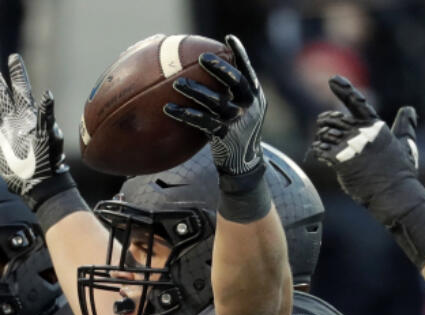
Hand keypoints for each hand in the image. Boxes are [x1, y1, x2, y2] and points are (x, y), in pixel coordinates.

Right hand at [0, 54, 71, 208]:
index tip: (13, 57)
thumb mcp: (50, 136)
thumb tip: (48, 94)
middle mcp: (13, 122)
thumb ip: (46, 115)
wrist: (40, 184)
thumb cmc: (49, 161)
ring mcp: (1, 134)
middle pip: (0, 95)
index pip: (21, 90)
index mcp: (28, 117)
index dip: (17, 74)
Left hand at [165, 35, 265, 175]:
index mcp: (255, 96)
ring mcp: (238, 122)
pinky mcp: (224, 135)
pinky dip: (185, 114)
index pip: (248, 71)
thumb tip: (206, 68)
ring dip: (196, 91)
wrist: (245, 165)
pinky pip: (202, 122)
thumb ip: (233, 92)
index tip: (229, 38)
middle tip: (203, 57)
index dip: (240, 54)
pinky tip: (168, 108)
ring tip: (178, 83)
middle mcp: (250, 107)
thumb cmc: (239, 131)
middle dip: (220, 68)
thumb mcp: (244, 110)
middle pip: (236, 82)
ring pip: (216, 102)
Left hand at [308, 76, 419, 225]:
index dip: (344, 89)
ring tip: (325, 146)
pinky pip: (319, 149)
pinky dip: (317, 150)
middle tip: (324, 127)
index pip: (357, 102)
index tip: (332, 80)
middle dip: (327, 122)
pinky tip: (320, 155)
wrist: (394, 194)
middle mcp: (361, 131)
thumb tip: (409, 109)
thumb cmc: (401, 173)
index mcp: (375, 125)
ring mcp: (350, 145)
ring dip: (322, 138)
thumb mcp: (407, 144)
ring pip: (324, 132)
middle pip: (334, 118)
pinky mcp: (340, 159)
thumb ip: (406, 125)